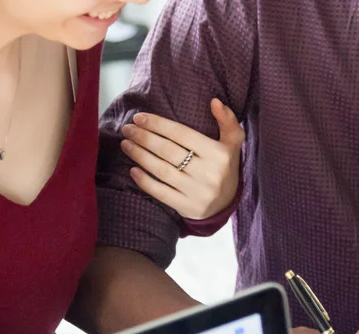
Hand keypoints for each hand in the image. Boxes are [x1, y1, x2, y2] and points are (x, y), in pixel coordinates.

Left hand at [120, 98, 244, 219]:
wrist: (228, 202)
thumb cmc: (225, 165)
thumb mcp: (232, 142)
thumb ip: (227, 120)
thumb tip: (214, 101)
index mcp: (218, 154)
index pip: (182, 134)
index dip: (158, 124)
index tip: (139, 117)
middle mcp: (209, 173)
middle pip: (168, 151)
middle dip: (144, 138)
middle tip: (127, 129)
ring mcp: (198, 192)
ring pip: (162, 170)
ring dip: (140, 156)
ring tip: (126, 144)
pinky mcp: (188, 207)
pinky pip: (161, 193)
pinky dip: (145, 181)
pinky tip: (132, 170)